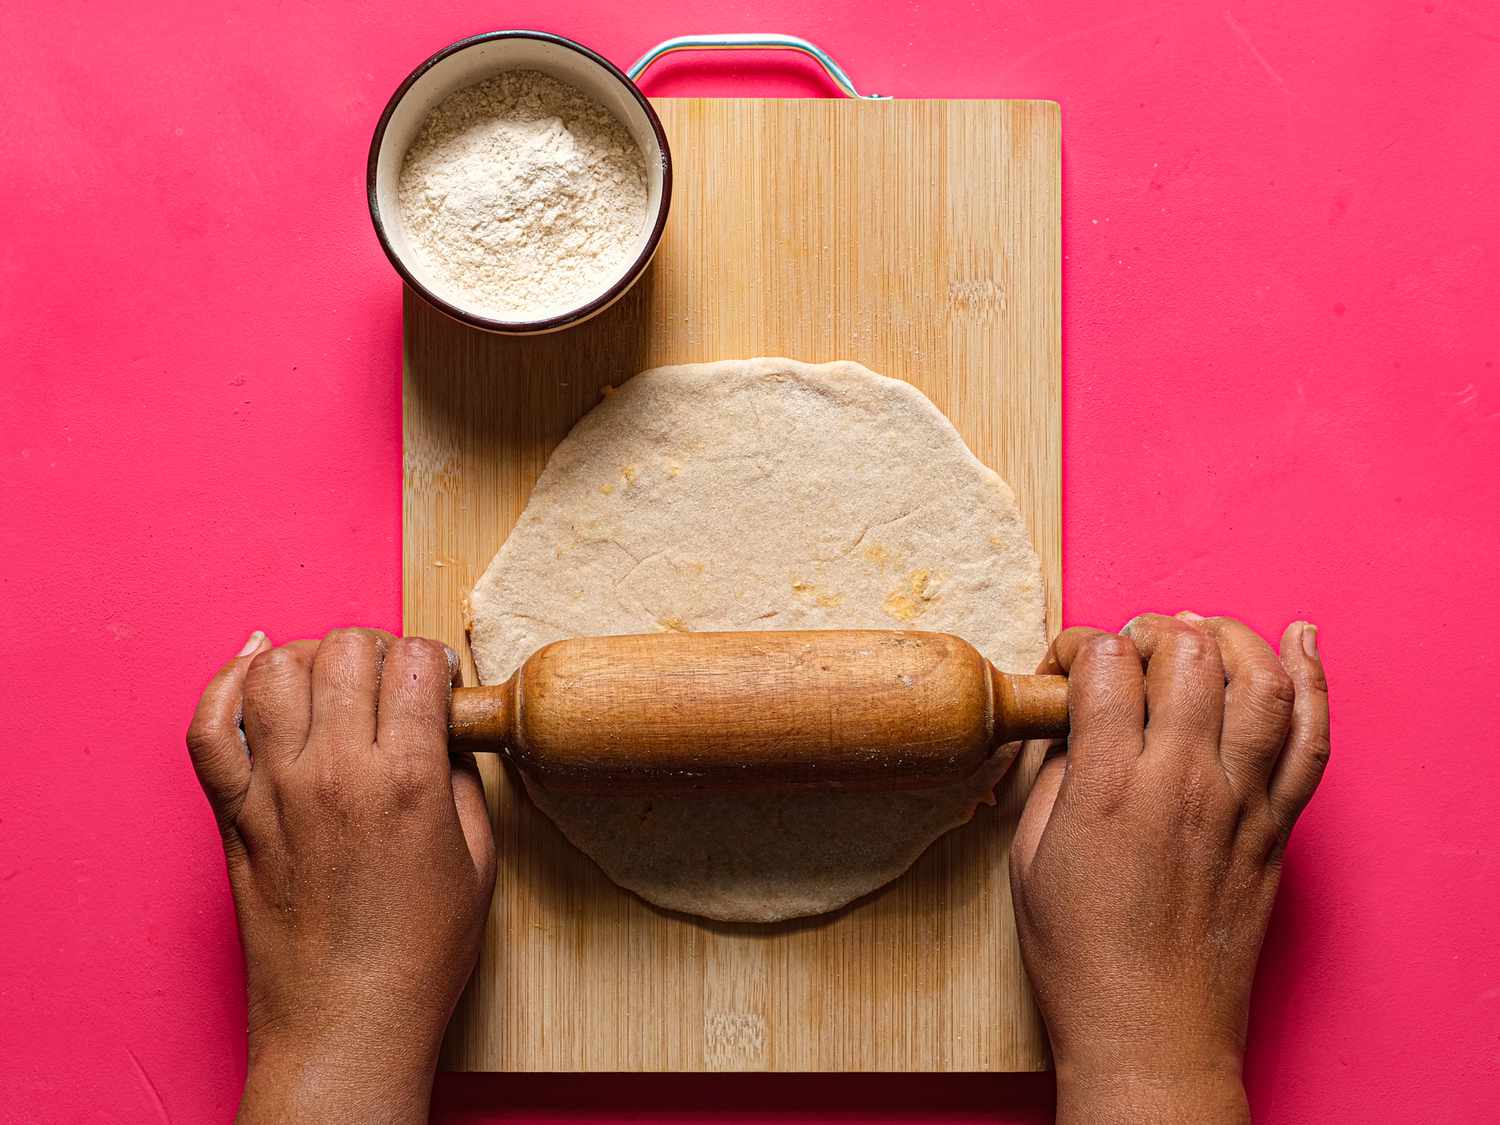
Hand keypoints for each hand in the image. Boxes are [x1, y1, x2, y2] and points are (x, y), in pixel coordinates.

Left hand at [187, 629, 496, 1124]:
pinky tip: (256, 669)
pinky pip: (208, 725)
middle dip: (380, 650)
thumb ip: (464, 783)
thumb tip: (444, 734)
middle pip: (346, 650)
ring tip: (334, 682)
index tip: (439, 684)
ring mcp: (274, 789)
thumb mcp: (478, 862)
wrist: (344, 1025)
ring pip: (277, 670)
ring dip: (312, 658)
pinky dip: (226, 684)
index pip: (415, 664)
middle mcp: (334, 772)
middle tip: (392, 682)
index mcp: (406, 781)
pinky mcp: (233, 814)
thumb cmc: (416, 957)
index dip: (435, 662)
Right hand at [1009, 613, 1327, 1123]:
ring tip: (1198, 636)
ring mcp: (1240, 803)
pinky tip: (1300, 641)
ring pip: (1260, 681)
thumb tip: (1075, 724)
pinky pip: (1311, 738)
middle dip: (1150, 631)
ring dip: (1228, 638)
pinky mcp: (1276, 828)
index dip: (1080, 647)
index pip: (1107, 667)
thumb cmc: (1080, 955)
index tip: (1068, 666)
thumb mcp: (1031, 857)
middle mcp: (1183, 783)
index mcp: (1108, 791)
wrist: (1151, 1031)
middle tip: (1129, 653)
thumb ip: (1055, 776)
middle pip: (1187, 655)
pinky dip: (1313, 680)